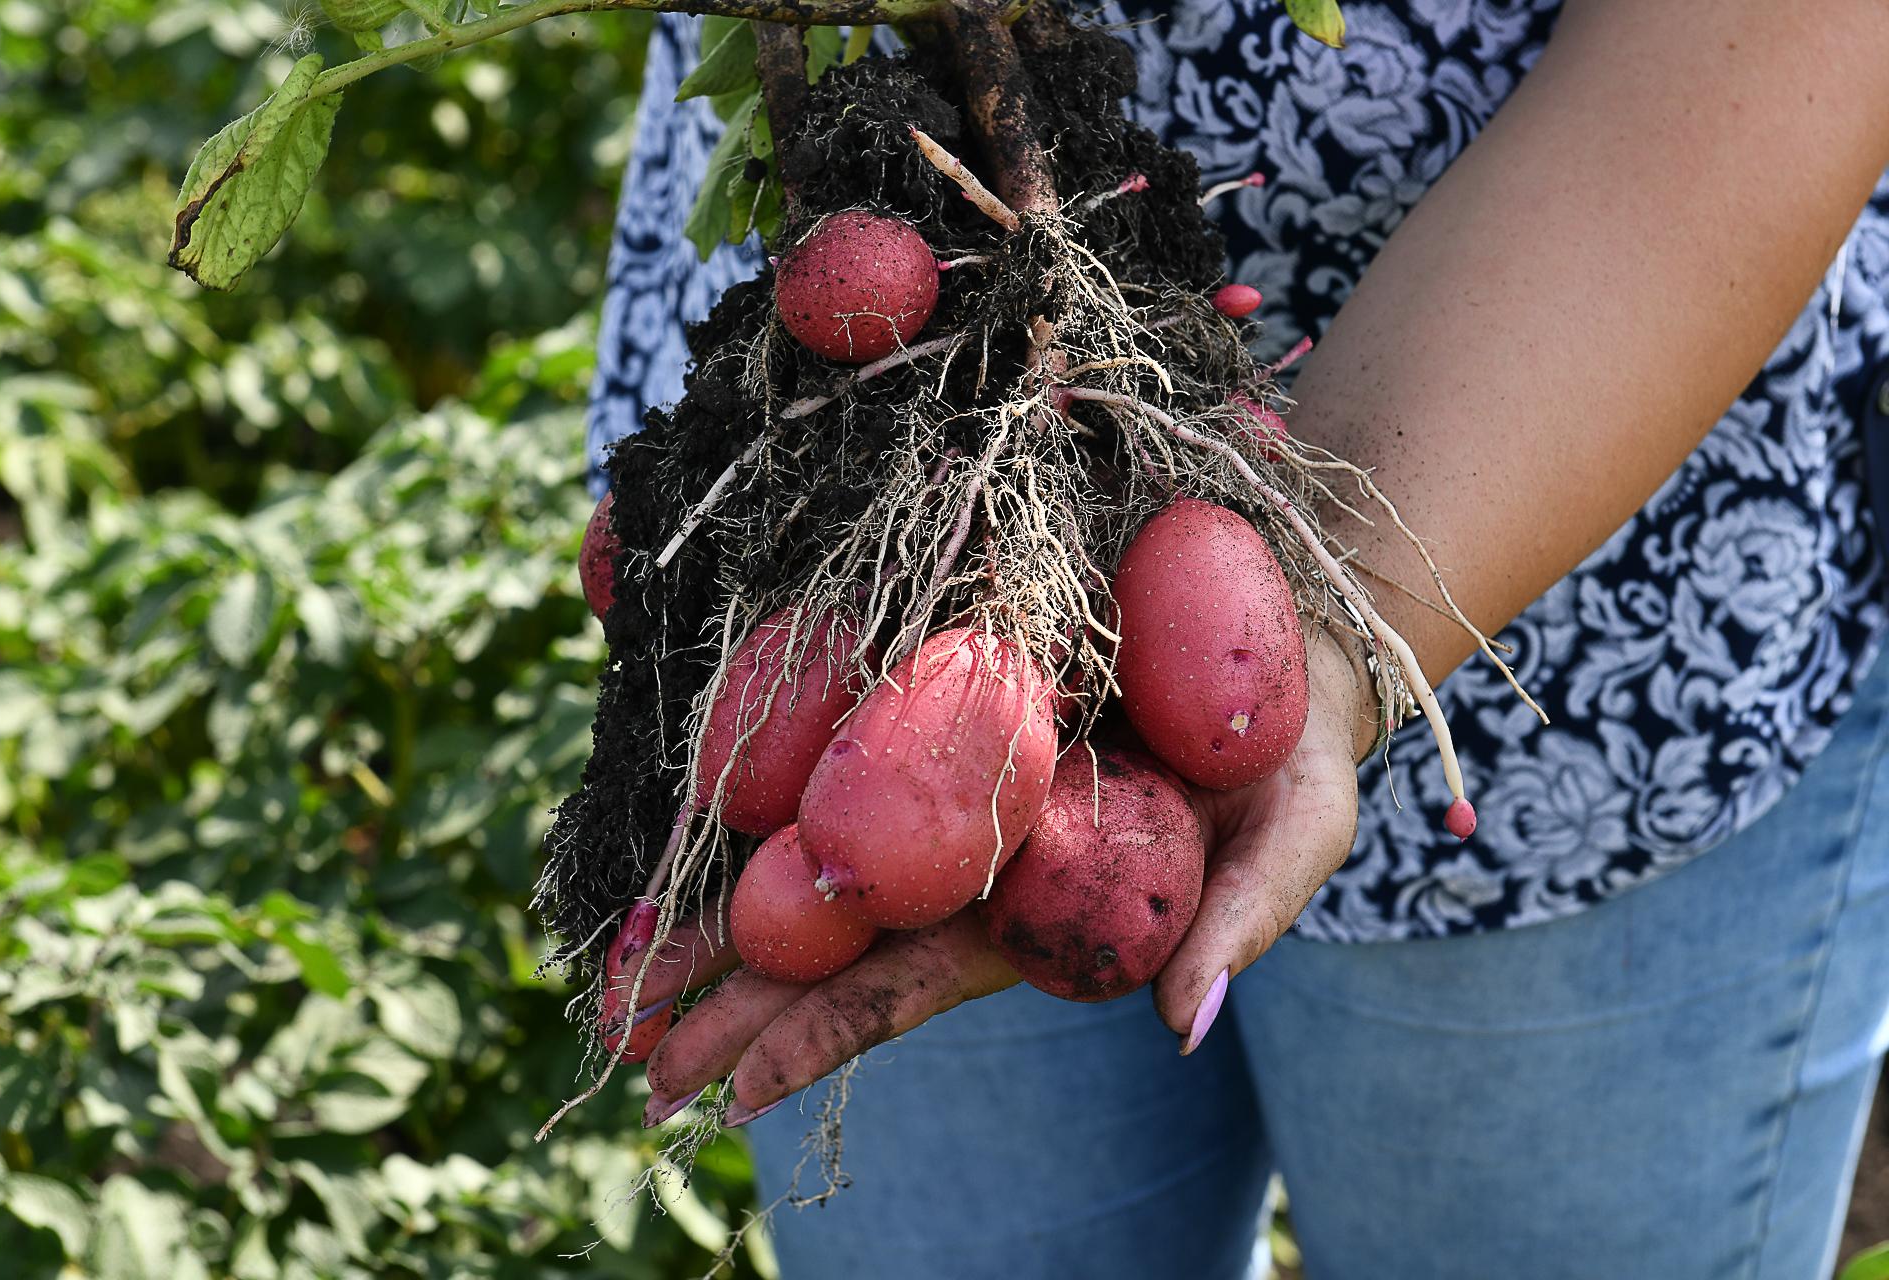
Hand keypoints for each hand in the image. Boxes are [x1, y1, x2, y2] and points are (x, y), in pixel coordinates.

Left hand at [636, 628, 1372, 1123]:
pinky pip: (831, 751)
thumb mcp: (1296, 835)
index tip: (725, 1093)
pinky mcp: (935, 706)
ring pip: (812, 853)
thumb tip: (1186, 1027)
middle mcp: (968, 861)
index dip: (816, 1036)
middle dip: (729, 995)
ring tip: (622, 965)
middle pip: (831, 938)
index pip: (906, 984)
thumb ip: (1244, 924)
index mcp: (1033, 909)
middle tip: (625, 1043)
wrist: (1274, 636)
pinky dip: (757, 792)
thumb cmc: (1290, 754)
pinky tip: (690, 814)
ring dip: (717, 908)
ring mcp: (943, 788)